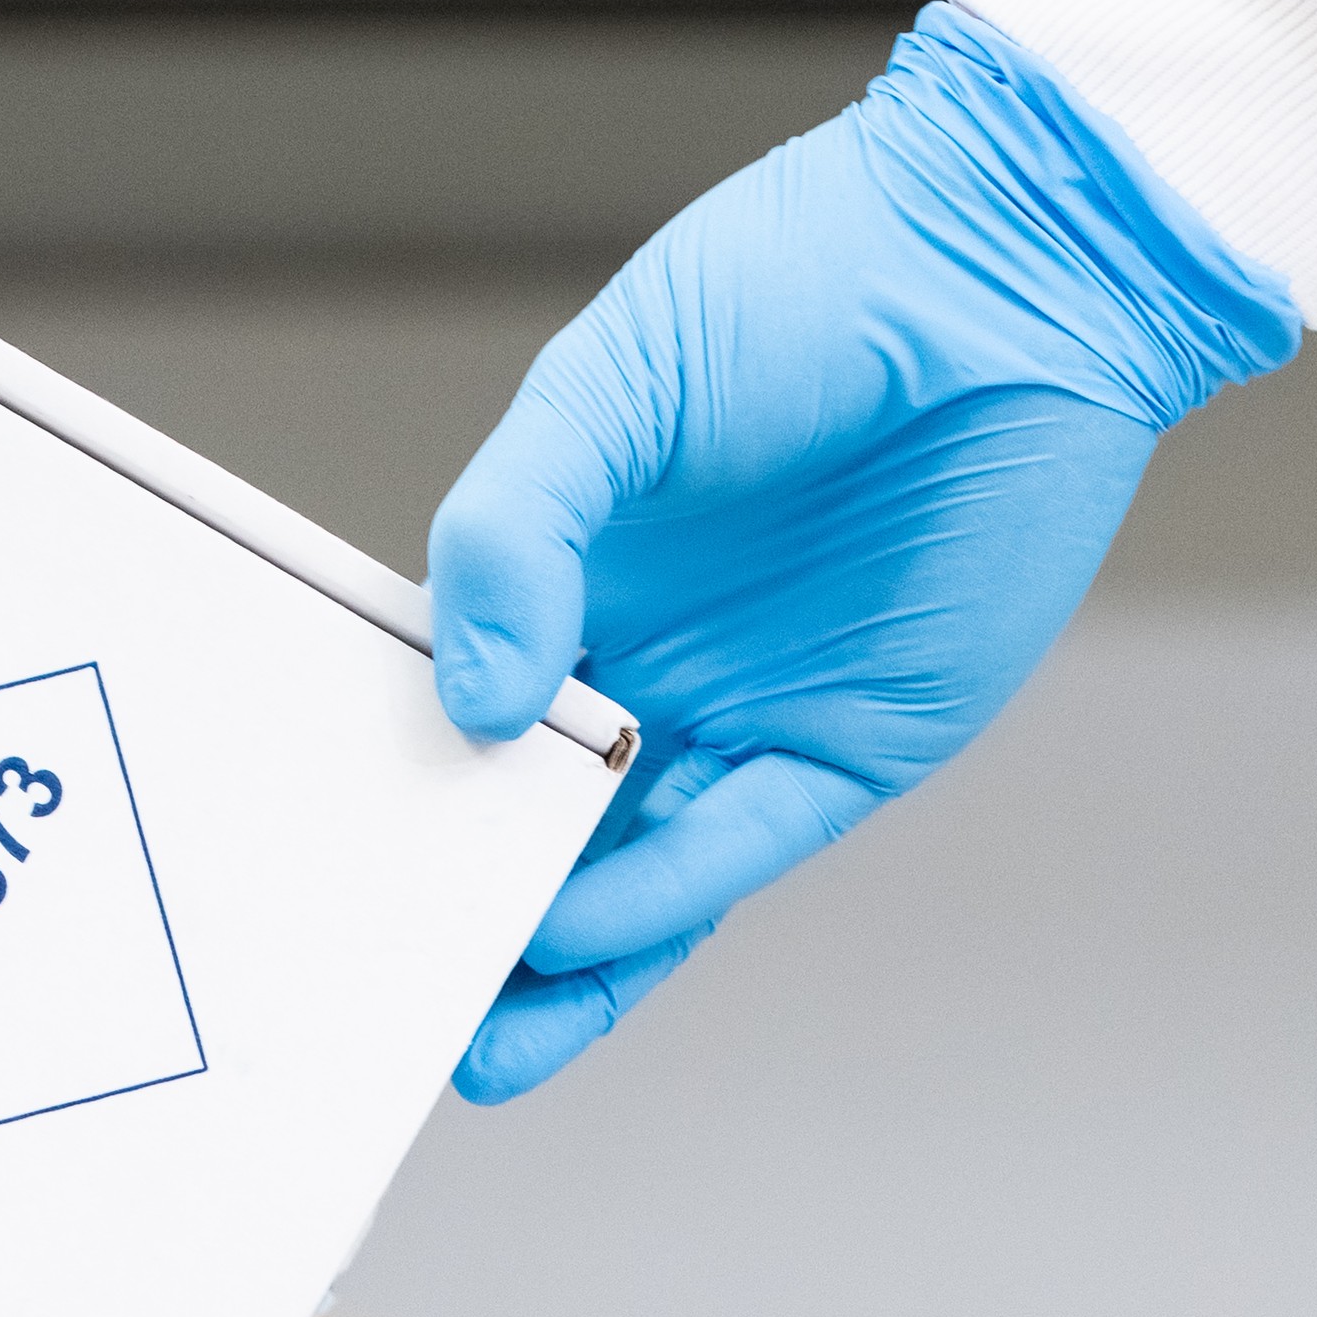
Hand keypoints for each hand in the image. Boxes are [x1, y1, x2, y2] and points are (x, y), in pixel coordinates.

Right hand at [428, 4, 1295, 1098]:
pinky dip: (656, 900)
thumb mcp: (606, 385)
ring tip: (470, 1048)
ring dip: (554, 963)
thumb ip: (515, 533)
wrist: (1005, 268)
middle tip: (372, 1009)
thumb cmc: (804, 280)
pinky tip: (574, 940)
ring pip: (632, 873)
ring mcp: (748, 711)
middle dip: (463, 922)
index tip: (310, 874)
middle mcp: (652, 660)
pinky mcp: (851, 744)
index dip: (395, 794)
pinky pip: (735, 847)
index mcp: (572, 573)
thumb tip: (474, 705)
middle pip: (535, 824)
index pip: (461, 713)